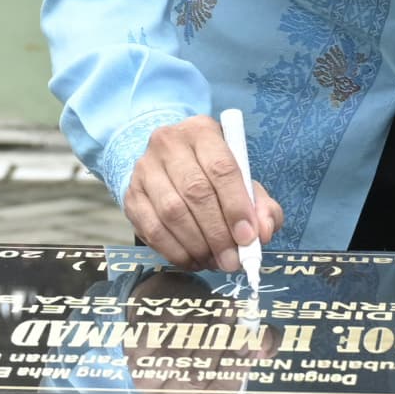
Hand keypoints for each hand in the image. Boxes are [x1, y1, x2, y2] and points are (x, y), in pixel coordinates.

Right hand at [121, 116, 280, 271]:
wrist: (167, 165)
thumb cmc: (212, 175)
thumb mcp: (243, 181)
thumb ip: (261, 206)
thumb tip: (262, 232)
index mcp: (202, 131)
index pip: (222, 168)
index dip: (237, 206)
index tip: (248, 237)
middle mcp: (169, 144)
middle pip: (196, 192)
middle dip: (218, 233)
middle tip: (232, 260)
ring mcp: (145, 169)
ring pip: (172, 213)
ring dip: (198, 245)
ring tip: (215, 262)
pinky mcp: (131, 195)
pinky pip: (153, 229)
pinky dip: (176, 251)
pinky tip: (193, 259)